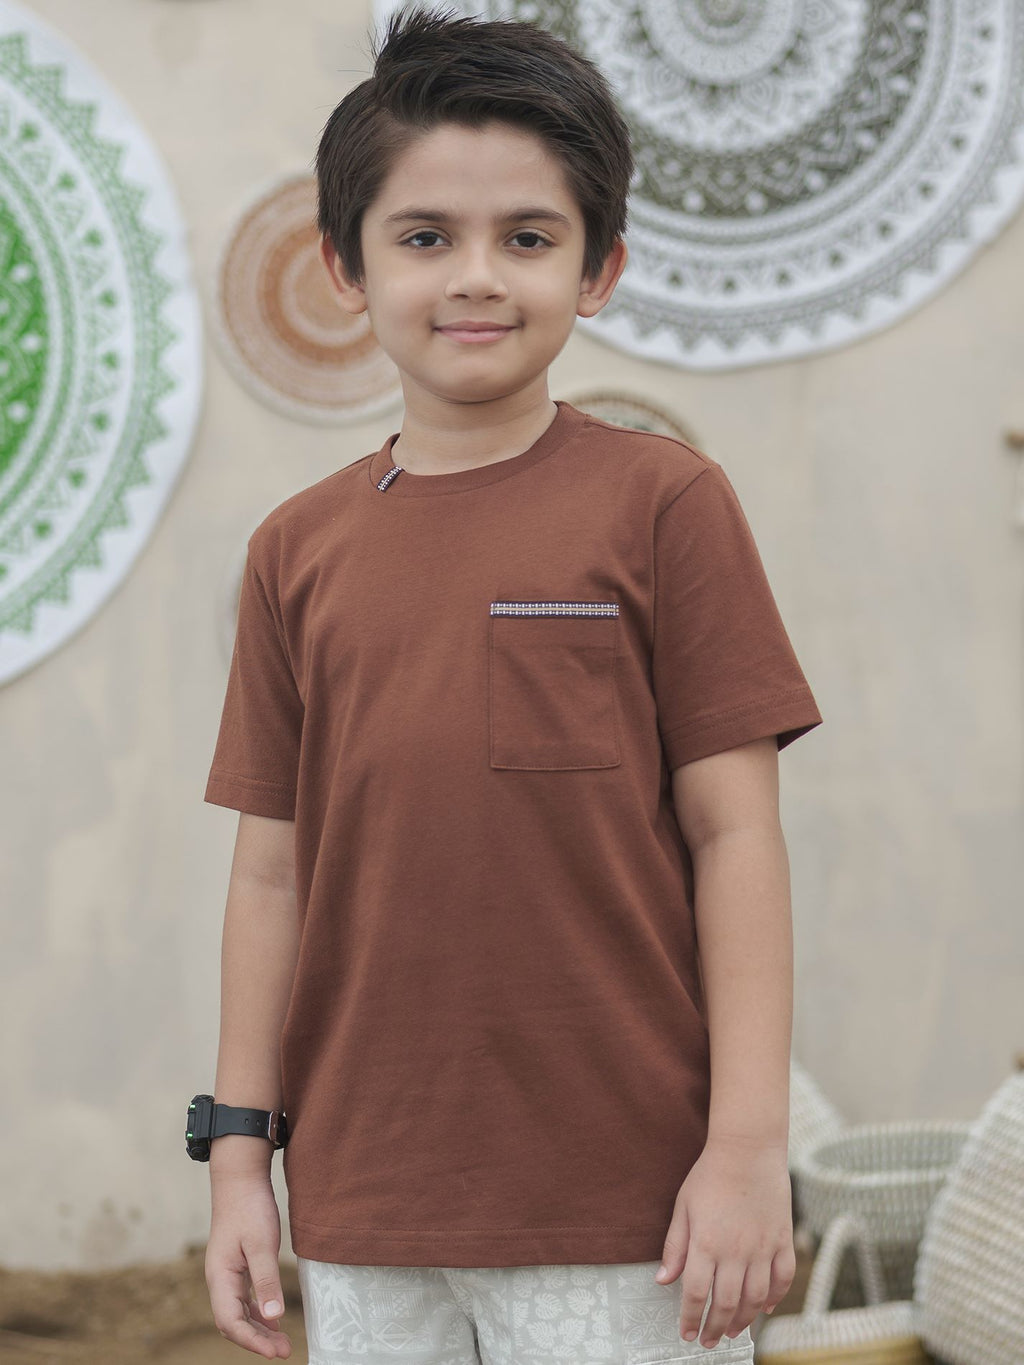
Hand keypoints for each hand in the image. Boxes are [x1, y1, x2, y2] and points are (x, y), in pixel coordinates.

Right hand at [205, 1167, 291, 1358]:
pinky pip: (244, 1299)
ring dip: (258, 1329)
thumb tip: (274, 1317)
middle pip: (233, 1323)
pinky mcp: (236, 1267)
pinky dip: (258, 1313)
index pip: (231, 1322)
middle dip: (257, 1340)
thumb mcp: (262, 1243)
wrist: (240, 1179)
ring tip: (282, 1343)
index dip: (252, 1341)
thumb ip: (267, 1280)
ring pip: (239, 1313)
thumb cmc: (250, 1208)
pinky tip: (273, 1320)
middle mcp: (220, 1280)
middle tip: (284, 1351)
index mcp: (220, 1277)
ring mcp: (227, 1274)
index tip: (275, 1352)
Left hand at [654, 1134, 795, 1348]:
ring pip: (756, 1298)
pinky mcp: (783, 1240)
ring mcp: (763, 1247)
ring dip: (744, 1320)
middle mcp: (736, 1251)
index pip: (696, 1293)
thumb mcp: (683, 1207)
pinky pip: (783, 1279)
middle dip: (715, 1327)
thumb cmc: (710, 1175)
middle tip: (708, 1340)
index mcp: (707, 1243)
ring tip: (732, 1332)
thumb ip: (674, 1246)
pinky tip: (764, 1308)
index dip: (691, 1318)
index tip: (687, 1333)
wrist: (747, 1150)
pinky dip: (775, 1298)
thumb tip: (662, 1281)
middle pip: (727, 1303)